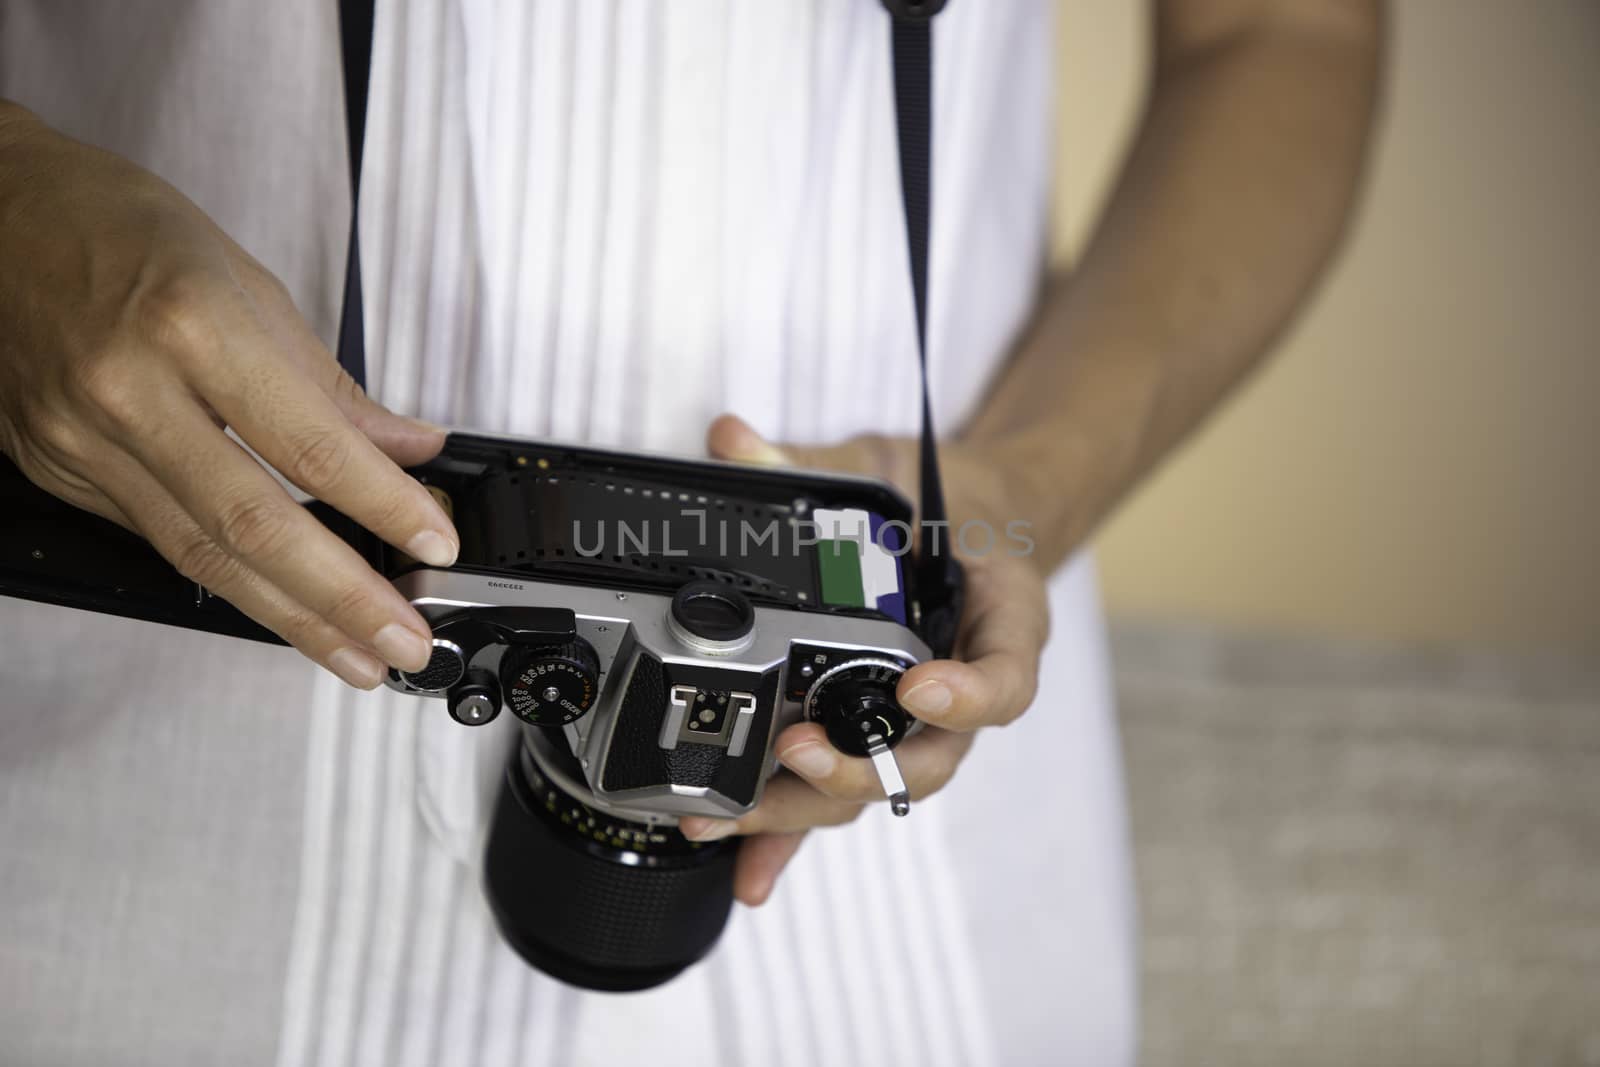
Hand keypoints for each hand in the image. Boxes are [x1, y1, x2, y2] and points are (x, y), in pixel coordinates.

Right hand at [0, 102, 456, 686]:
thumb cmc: (114, 224)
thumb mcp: (244, 280)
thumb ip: (329, 383)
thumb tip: (407, 448)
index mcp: (191, 325)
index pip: (311, 447)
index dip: (385, 507)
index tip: (436, 542)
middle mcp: (129, 390)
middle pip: (254, 524)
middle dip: (343, 598)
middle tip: (406, 639)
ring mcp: (83, 439)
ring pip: (203, 556)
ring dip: (292, 618)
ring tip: (357, 653)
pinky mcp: (58, 470)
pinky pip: (161, 539)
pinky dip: (230, 582)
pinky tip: (280, 607)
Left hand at [678, 415, 1049, 905]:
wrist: (966, 530)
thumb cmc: (945, 505)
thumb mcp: (889, 468)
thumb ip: (815, 462)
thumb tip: (733, 440)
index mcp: (1000, 621)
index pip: (1006, 673)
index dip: (970, 693)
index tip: (923, 686)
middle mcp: (964, 687)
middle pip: (928, 760)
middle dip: (857, 769)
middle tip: (798, 756)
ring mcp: (917, 725)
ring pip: (876, 790)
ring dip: (807, 812)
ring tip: (735, 819)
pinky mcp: (869, 741)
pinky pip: (837, 797)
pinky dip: (793, 839)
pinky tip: (749, 872)